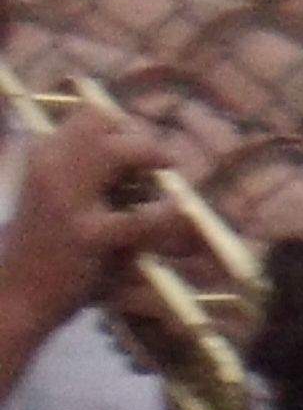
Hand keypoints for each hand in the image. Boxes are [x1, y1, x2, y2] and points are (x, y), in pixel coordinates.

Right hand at [0, 105, 199, 352]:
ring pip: (118, 151)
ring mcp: (68, 200)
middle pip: (103, 121)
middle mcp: (50, 168)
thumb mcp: (60, 199)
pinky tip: (178, 213)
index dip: (124, 127)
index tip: (141, 152)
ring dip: (152, 157)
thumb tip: (147, 159)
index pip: (90, 115)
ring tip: (168, 178)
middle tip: (161, 164)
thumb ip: (93, 176)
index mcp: (42, 156)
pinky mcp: (90, 236)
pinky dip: (166, 213)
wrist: (17, 294)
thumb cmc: (45, 247)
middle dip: (140, 138)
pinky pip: (140, 217)